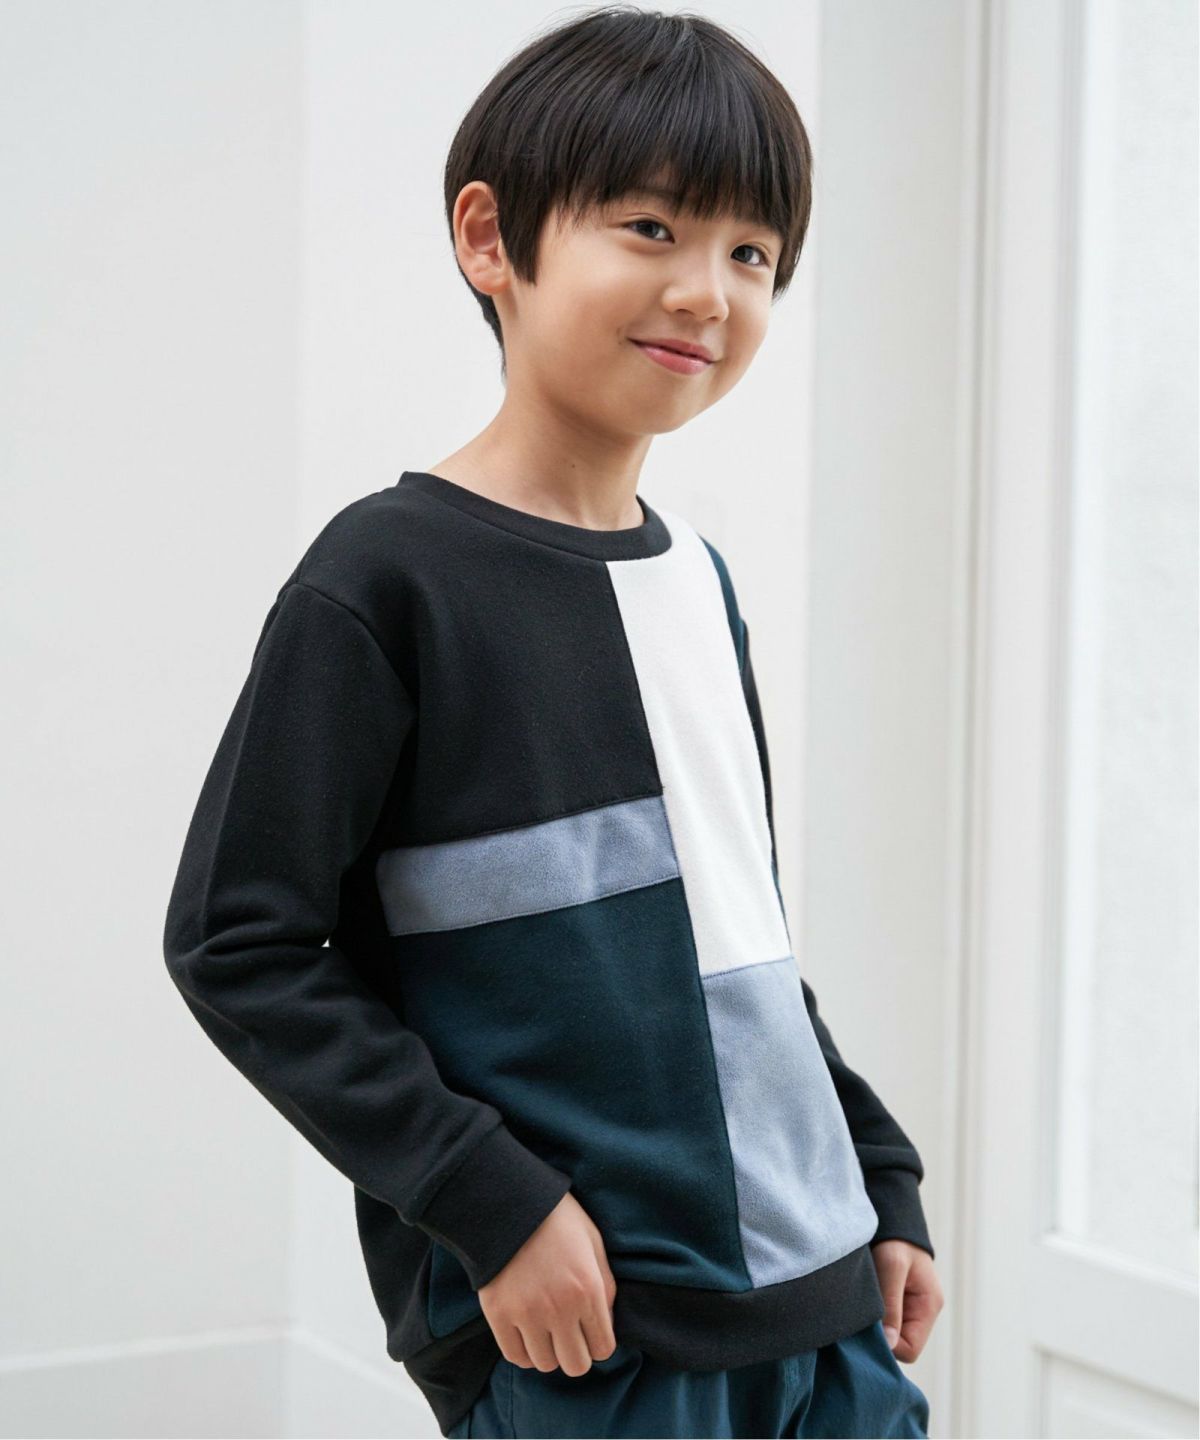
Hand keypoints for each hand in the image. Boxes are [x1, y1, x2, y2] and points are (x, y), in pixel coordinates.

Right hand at [477, 1190, 617, 1376]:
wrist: (509, 1200)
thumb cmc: (557, 1218)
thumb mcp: (593, 1243)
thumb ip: (605, 1285)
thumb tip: (605, 1321)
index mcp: (588, 1289)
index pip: (603, 1349)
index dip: (598, 1342)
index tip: (589, 1331)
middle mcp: (560, 1309)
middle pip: (575, 1365)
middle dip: (575, 1352)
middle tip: (567, 1333)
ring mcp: (527, 1314)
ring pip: (545, 1365)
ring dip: (548, 1351)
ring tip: (544, 1328)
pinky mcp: (499, 1315)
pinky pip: (515, 1357)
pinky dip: (522, 1350)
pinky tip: (525, 1331)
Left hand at [870, 1239, 943, 1362]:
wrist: (892, 1219)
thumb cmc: (894, 1239)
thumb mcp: (892, 1266)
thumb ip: (891, 1304)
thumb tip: (889, 1343)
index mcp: (928, 1307)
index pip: (910, 1350)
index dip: (889, 1345)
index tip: (869, 1327)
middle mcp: (921, 1312)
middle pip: (899, 1344)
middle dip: (880, 1336)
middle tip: (861, 1317)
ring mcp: (909, 1308)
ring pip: (890, 1334)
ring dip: (875, 1325)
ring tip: (862, 1305)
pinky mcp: (896, 1302)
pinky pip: (884, 1322)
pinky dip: (872, 1317)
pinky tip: (862, 1303)